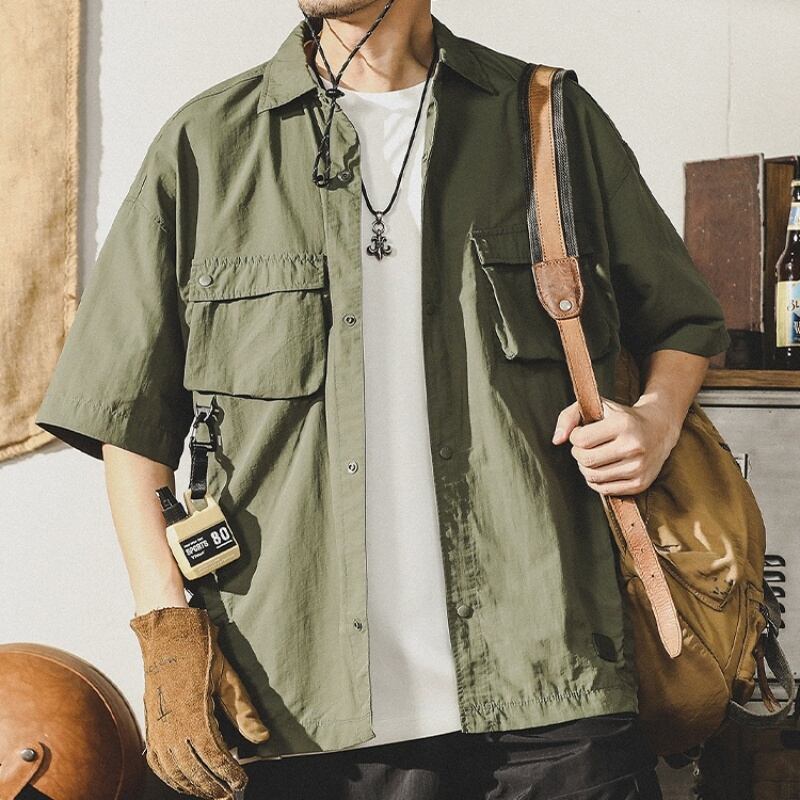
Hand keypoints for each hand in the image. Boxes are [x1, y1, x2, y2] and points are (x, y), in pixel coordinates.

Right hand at [130, 606, 269, 798]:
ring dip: (191, 785)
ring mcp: (158, 724)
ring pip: (172, 768)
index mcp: (193, 713)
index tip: (241, 782)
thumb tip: (261, 737)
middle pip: (191, 768)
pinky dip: (170, 775)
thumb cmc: (199, 650)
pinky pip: (156, 759)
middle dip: (211, 785)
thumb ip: (243, 710)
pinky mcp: (152, 721)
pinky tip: (181, 780)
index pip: (212, 755)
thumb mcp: (227, 676)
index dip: (228, 773)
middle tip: (229, 794)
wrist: (167, 631)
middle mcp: (171, 723)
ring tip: (210, 792)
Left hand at [551, 396, 681, 495]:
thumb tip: (556, 440)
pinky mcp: (640, 484)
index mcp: (623, 424)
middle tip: (585, 447)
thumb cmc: (621, 417)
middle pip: (586, 460)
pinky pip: (605, 490)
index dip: (575, 437)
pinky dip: (596, 481)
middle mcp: (633, 447)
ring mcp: (638, 468)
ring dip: (585, 468)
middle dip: (578, 454)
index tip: (582, 433)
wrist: (659, 429)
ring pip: (593, 477)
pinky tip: (602, 468)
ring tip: (593, 457)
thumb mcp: (597, 406)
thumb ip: (569, 416)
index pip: (581, 440)